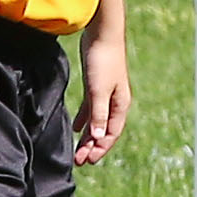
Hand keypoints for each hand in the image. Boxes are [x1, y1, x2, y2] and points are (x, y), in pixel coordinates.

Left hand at [75, 37, 131, 165]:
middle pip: (104, 130)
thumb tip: (96, 136)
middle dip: (92, 147)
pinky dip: (84, 120)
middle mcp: (115, 102)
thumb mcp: (99, 90)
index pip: (110, 133)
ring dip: (88, 137)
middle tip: (79, 162)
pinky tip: (76, 128)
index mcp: (120, 105)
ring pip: (97, 122)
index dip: (100, 149)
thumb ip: (98, 113)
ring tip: (78, 150)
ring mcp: (106, 94)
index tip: (87, 162)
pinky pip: (91, 109)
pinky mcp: (96, 86)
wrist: (102, 35)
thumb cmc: (103, 61)